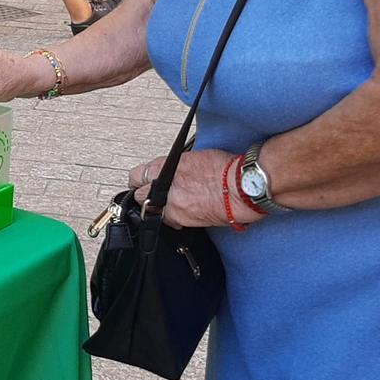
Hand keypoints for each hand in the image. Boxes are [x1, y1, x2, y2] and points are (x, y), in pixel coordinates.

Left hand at [127, 150, 264, 229]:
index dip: (139, 180)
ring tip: (176, 204)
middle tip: (155, 196)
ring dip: (160, 209)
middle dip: (146, 196)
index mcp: (164, 167)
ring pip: (152, 212)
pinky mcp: (182, 220)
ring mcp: (171, 205)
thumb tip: (173, 170)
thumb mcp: (195, 157)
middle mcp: (163, 186)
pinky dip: (176, 218)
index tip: (142, 182)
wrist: (242, 187)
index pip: (136, 175)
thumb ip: (177, 166)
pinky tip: (187, 212)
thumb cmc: (226, 169)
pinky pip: (171, 221)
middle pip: (139, 196)